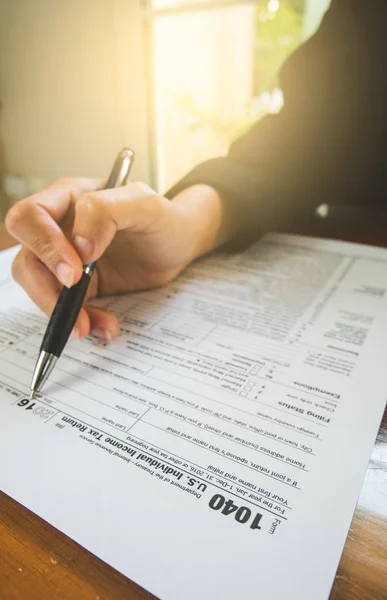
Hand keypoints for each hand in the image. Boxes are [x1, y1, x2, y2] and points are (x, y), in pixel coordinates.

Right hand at [5, 179, 225, 340]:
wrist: (180, 244)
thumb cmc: (164, 217)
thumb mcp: (145, 204)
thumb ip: (107, 212)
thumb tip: (79, 247)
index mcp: (69, 198)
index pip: (30, 218)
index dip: (44, 247)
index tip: (74, 273)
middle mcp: (60, 228)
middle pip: (27, 260)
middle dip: (47, 292)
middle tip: (78, 314)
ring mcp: (66, 259)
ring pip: (42, 289)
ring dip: (66, 314)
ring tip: (99, 327)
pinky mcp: (78, 286)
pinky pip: (67, 308)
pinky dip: (83, 322)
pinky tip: (105, 327)